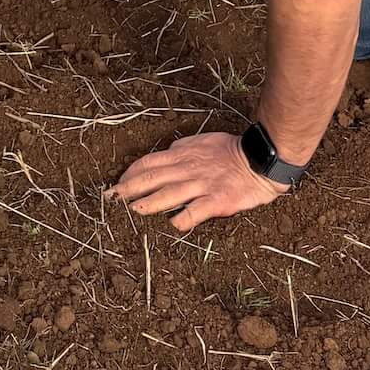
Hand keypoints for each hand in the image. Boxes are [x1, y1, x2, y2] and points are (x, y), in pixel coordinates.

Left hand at [109, 131, 289, 232]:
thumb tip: (166, 157)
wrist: (259, 160)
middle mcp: (188, 169)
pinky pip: (195, 211)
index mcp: (183, 155)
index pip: (149, 162)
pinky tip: (172, 226)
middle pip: (152, 178)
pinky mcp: (216, 200)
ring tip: (132, 211)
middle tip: (110, 199)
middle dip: (128, 188)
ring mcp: (202, 185)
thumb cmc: (231, 152)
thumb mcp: (202, 143)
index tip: (118, 183)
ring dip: (148, 203)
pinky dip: (181, 219)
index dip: (130, 173)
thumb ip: (182, 152)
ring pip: (168, 194)